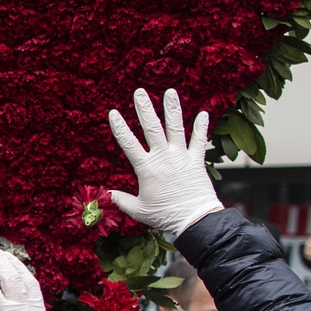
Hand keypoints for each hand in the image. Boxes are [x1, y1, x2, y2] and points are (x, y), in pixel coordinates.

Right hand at [107, 87, 223, 237]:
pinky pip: (200, 140)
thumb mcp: (138, 210)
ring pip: (176, 128)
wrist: (194, 218)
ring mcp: (181, 156)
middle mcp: (163, 157)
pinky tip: (203, 113)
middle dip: (144, 109)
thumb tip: (107, 193)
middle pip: (152, 128)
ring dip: (172, 109)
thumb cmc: (165, 215)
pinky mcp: (196, 160)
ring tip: (170, 92)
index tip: (113, 113)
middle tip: (139, 92)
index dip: (120, 127)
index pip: (129, 143)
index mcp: (146, 168)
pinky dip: (201, 127)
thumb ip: (121, 200)